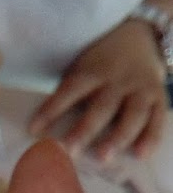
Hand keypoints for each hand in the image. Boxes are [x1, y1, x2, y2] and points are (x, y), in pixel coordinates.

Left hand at [28, 20, 167, 161]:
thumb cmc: (102, 60)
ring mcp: (140, 88)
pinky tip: (140, 155)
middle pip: (102, 106)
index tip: (33, 130)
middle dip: (85, 130)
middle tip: (69, 151)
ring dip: (118, 137)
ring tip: (103, 158)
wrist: (140, 34)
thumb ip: (69, 93)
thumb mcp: (83, 67)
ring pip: (132, 114)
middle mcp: (118, 80)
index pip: (70, 90)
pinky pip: (157, 118)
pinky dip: (150, 137)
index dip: (52, 109)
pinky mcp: (158, 96)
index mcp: (93, 71)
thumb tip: (40, 129)